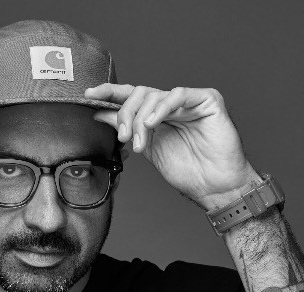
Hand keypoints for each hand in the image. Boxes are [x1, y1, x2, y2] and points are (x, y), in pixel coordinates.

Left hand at [85, 83, 260, 208]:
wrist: (214, 187)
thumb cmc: (188, 171)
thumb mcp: (148, 149)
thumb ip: (128, 129)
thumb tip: (100, 113)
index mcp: (158, 114)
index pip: (131, 96)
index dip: (110, 92)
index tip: (89, 95)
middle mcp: (172, 104)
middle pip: (140, 94)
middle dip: (126, 114)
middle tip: (123, 137)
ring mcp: (190, 101)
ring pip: (155, 95)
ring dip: (142, 119)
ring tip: (141, 143)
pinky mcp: (207, 100)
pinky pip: (178, 95)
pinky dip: (162, 107)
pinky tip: (153, 124)